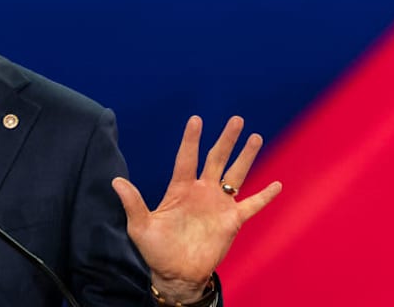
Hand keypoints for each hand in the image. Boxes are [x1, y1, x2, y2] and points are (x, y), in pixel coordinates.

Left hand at [111, 116, 281, 302]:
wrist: (176, 274)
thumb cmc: (156, 249)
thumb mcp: (140, 226)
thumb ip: (133, 203)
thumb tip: (116, 181)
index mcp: (179, 189)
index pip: (186, 158)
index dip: (191, 139)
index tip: (196, 119)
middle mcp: (201, 191)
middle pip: (216, 159)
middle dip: (226, 139)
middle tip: (236, 119)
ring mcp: (218, 204)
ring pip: (236, 174)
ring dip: (246, 157)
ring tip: (255, 137)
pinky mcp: (232, 221)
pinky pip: (252, 205)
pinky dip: (265, 196)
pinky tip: (277, 184)